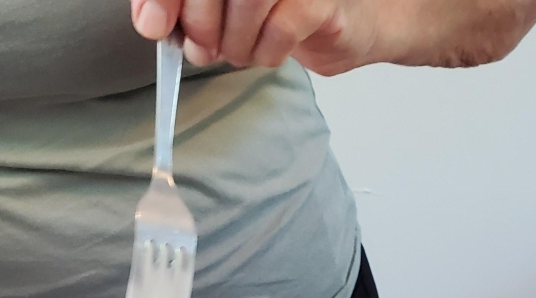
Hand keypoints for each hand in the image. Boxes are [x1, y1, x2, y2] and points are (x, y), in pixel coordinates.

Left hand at [130, 0, 535, 75]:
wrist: (380, 15)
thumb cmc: (306, 9)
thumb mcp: (241, 10)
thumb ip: (199, 11)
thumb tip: (159, 26)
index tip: (155, 25)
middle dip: (199, 25)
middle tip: (206, 47)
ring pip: (242, 3)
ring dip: (235, 43)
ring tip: (247, 51)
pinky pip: (284, 25)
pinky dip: (270, 50)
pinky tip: (274, 54)